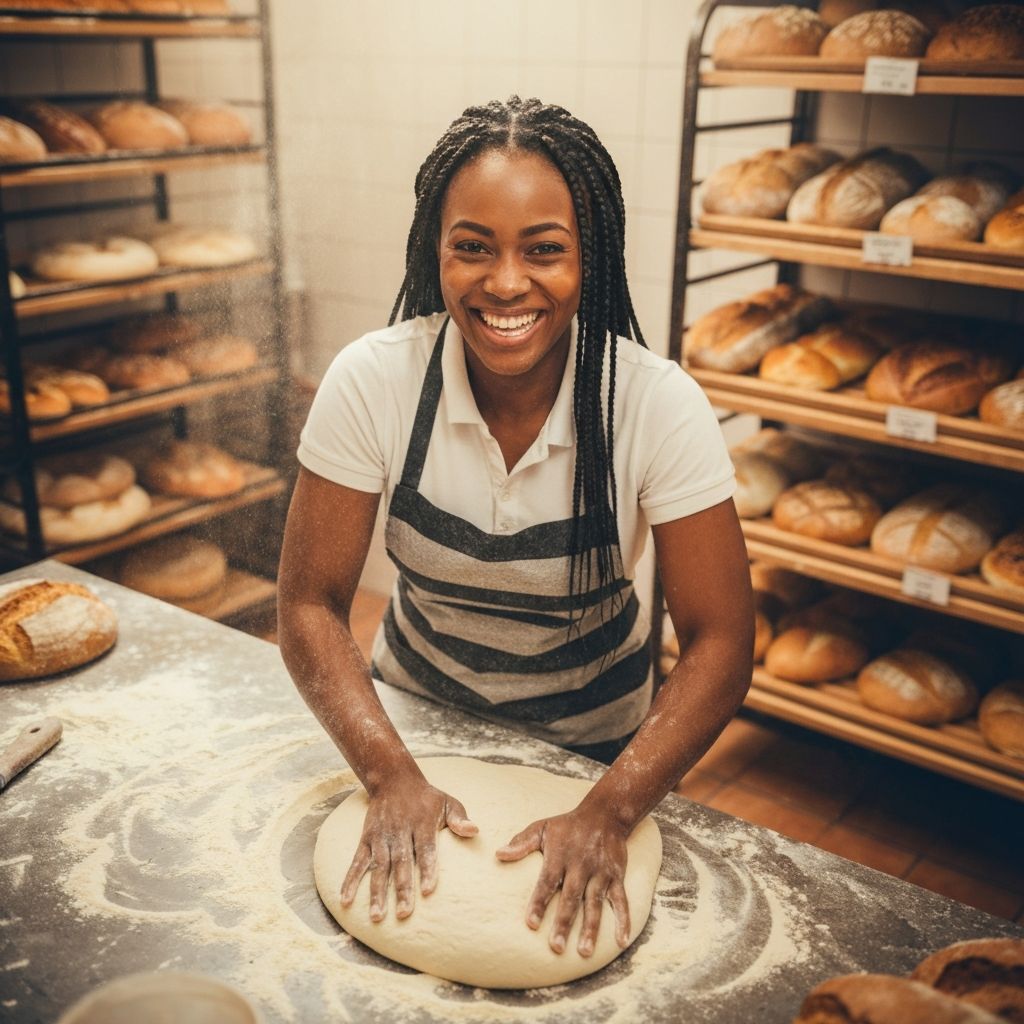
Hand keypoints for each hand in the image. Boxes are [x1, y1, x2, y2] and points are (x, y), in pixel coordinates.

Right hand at [340, 781, 476, 921]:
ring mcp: (381, 837)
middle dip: (402, 889)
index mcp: (422, 824)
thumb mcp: (447, 802)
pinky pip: (357, 861)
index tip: (429, 891)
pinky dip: (350, 880)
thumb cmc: (427, 798)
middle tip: (404, 914)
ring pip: (378, 867)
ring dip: (377, 892)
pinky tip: (346, 900)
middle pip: (401, 863)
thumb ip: (459, 819)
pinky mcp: (366, 839)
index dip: (428, 869)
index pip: (426, 849)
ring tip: (377, 916)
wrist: (394, 779)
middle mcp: (400, 831)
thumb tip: (475, 830)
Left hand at [496, 806, 629, 956]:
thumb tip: (499, 854)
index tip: (531, 923)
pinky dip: (623, 920)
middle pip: (571, 898)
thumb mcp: (542, 828)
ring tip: (584, 952)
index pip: (547, 881)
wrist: (605, 814)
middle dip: (564, 923)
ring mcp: (600, 872)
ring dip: (591, 928)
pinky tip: (621, 941)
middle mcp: (581, 865)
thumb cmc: (567, 825)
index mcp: (560, 856)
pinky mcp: (616, 876)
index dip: (539, 902)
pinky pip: (621, 901)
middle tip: (556, 947)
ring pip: (595, 903)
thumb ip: (522, 843)